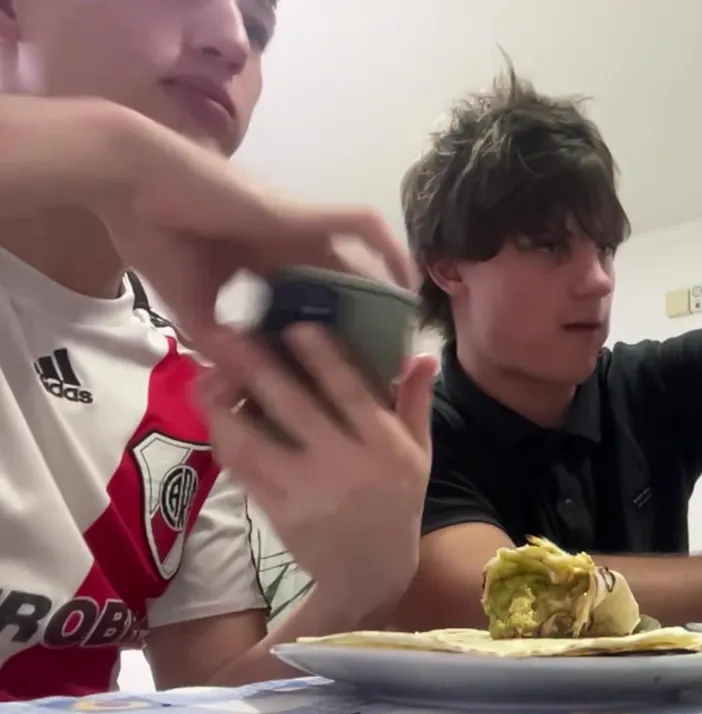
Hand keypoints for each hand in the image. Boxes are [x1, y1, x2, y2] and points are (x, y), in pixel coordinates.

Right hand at [95, 110, 414, 356]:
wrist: (130, 181)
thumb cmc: (152, 233)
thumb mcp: (188, 299)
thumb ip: (215, 337)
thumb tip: (240, 380)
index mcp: (259, 264)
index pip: (306, 305)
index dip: (326, 337)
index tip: (343, 376)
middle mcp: (285, 246)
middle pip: (340, 287)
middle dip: (363, 325)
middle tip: (383, 366)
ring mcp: (296, 227)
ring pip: (359, 260)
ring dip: (383, 294)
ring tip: (403, 334)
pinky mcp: (300, 213)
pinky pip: (361, 225)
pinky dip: (389, 249)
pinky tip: (407, 284)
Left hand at [196, 324, 435, 618]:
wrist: (371, 572)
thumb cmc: (397, 502)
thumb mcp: (419, 454)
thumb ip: (416, 402)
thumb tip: (421, 354)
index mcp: (383, 446)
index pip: (351, 393)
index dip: (324, 358)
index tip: (297, 326)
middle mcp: (345, 464)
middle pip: (294, 408)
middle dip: (257, 368)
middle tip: (229, 335)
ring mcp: (307, 491)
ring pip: (256, 442)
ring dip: (225, 408)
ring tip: (205, 378)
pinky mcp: (279, 512)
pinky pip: (245, 472)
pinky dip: (226, 443)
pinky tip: (214, 420)